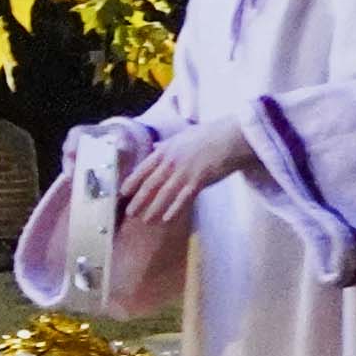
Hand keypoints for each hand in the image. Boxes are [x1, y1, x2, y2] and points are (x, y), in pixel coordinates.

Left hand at [121, 122, 260, 240]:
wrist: (232, 137)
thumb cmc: (209, 135)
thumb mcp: (182, 136)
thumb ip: (168, 145)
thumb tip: (156, 147)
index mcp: (166, 149)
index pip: (143, 168)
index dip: (132, 181)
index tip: (122, 192)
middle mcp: (172, 161)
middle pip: (150, 184)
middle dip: (138, 200)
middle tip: (129, 213)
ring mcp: (184, 172)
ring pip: (164, 194)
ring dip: (154, 208)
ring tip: (146, 220)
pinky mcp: (199, 181)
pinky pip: (183, 198)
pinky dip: (174, 209)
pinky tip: (167, 219)